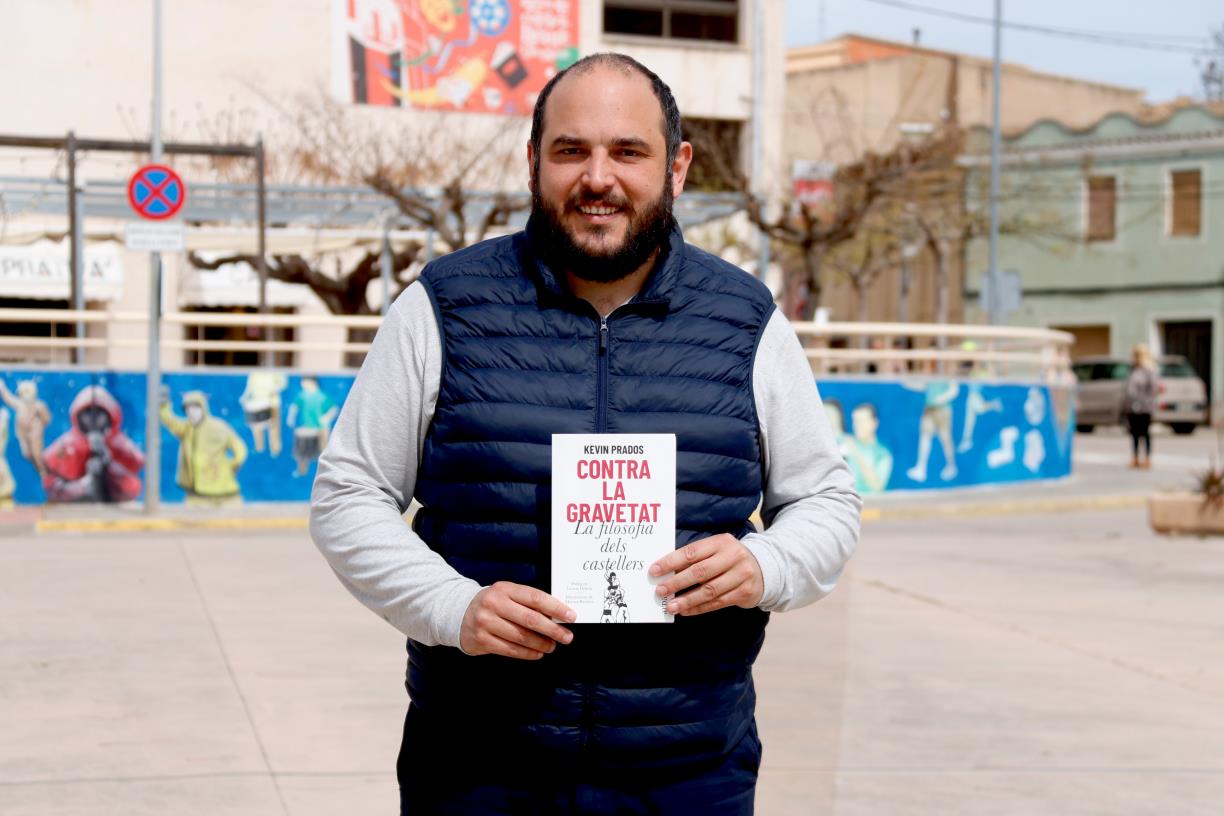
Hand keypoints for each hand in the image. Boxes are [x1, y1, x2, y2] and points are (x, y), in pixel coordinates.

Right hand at [459, 582, 575, 659]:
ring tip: (552, 646)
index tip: (571, 616)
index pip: (535, 598)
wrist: (458, 613)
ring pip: (522, 637)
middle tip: (567, 637)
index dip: (556, 608)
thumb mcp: (507, 595)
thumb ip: (528, 603)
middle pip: (531, 619)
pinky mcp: (482, 640)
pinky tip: (537, 653)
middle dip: (553, 630)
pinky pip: (511, 650)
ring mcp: (486, 623)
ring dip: (541, 644)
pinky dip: (528, 653)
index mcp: (504, 589)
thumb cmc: (492, 604)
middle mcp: (494, 604)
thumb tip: (557, 616)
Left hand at [650, 534, 763, 615]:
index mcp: (721, 542)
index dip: (671, 562)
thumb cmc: (730, 559)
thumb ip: (696, 557)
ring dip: (687, 600)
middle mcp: (733, 556)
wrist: (764, 569)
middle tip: (660, 590)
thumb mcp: (716, 550)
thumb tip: (666, 571)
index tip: (654, 571)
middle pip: (700, 572)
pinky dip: (699, 608)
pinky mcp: (745, 592)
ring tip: (671, 606)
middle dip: (677, 582)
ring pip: (709, 590)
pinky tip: (686, 611)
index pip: (692, 552)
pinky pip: (717, 603)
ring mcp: (741, 575)